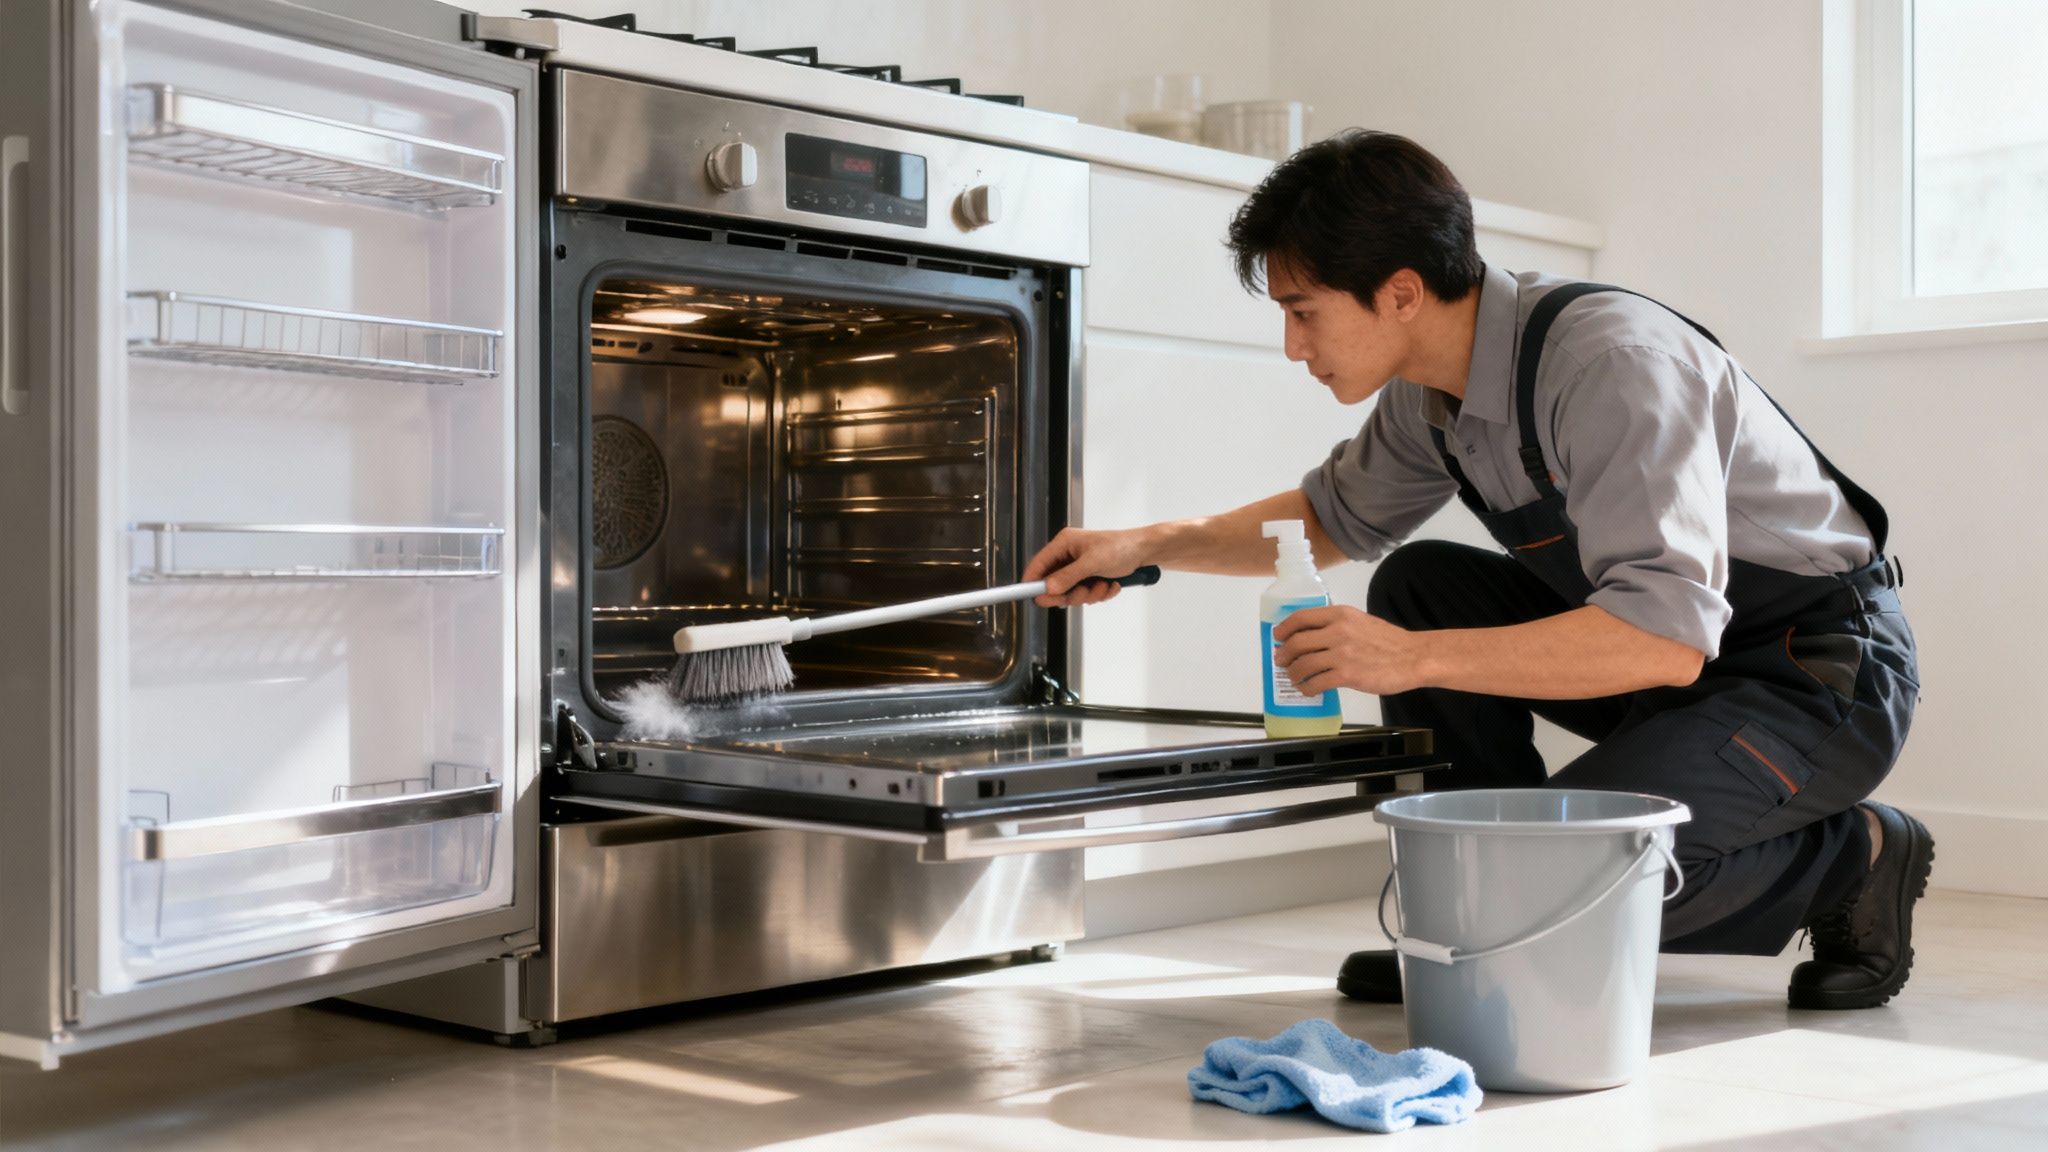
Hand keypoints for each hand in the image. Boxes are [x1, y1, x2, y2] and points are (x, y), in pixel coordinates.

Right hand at [1023, 527, 1153, 607]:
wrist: (1144, 552)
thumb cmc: (1121, 547)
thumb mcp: (1093, 562)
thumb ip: (1069, 576)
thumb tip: (1048, 588)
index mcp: (1064, 544)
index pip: (1040, 563)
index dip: (1033, 581)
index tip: (1033, 597)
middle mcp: (1068, 555)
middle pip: (1053, 583)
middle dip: (1070, 592)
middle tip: (1083, 593)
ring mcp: (1078, 568)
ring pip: (1071, 592)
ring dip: (1088, 594)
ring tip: (1103, 585)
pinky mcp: (1089, 577)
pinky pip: (1085, 594)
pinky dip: (1098, 594)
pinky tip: (1109, 585)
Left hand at [1272, 605, 1426, 695]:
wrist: (1414, 657)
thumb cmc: (1390, 641)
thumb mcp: (1361, 621)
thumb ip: (1338, 625)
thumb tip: (1312, 635)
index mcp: (1340, 615)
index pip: (1301, 618)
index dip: (1284, 628)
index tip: (1278, 636)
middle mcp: (1337, 631)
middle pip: (1296, 642)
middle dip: (1284, 654)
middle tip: (1282, 661)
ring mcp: (1341, 654)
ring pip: (1302, 664)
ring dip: (1293, 673)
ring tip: (1294, 677)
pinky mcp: (1347, 675)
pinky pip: (1316, 683)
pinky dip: (1307, 688)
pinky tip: (1308, 690)